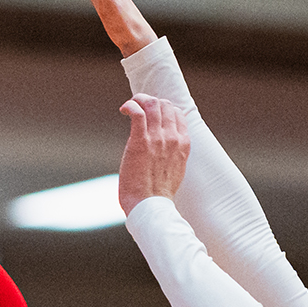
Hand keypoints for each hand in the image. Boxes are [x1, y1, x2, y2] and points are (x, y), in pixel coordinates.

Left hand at [116, 94, 189, 215]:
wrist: (151, 206)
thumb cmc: (158, 193)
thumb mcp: (176, 169)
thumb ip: (173, 154)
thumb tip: (166, 148)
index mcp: (183, 144)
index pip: (177, 113)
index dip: (163, 108)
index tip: (151, 113)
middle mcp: (172, 138)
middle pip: (165, 104)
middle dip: (150, 102)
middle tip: (138, 108)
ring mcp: (157, 139)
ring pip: (152, 104)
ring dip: (138, 100)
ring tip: (129, 107)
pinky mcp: (140, 142)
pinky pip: (137, 113)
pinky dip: (130, 105)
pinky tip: (124, 109)